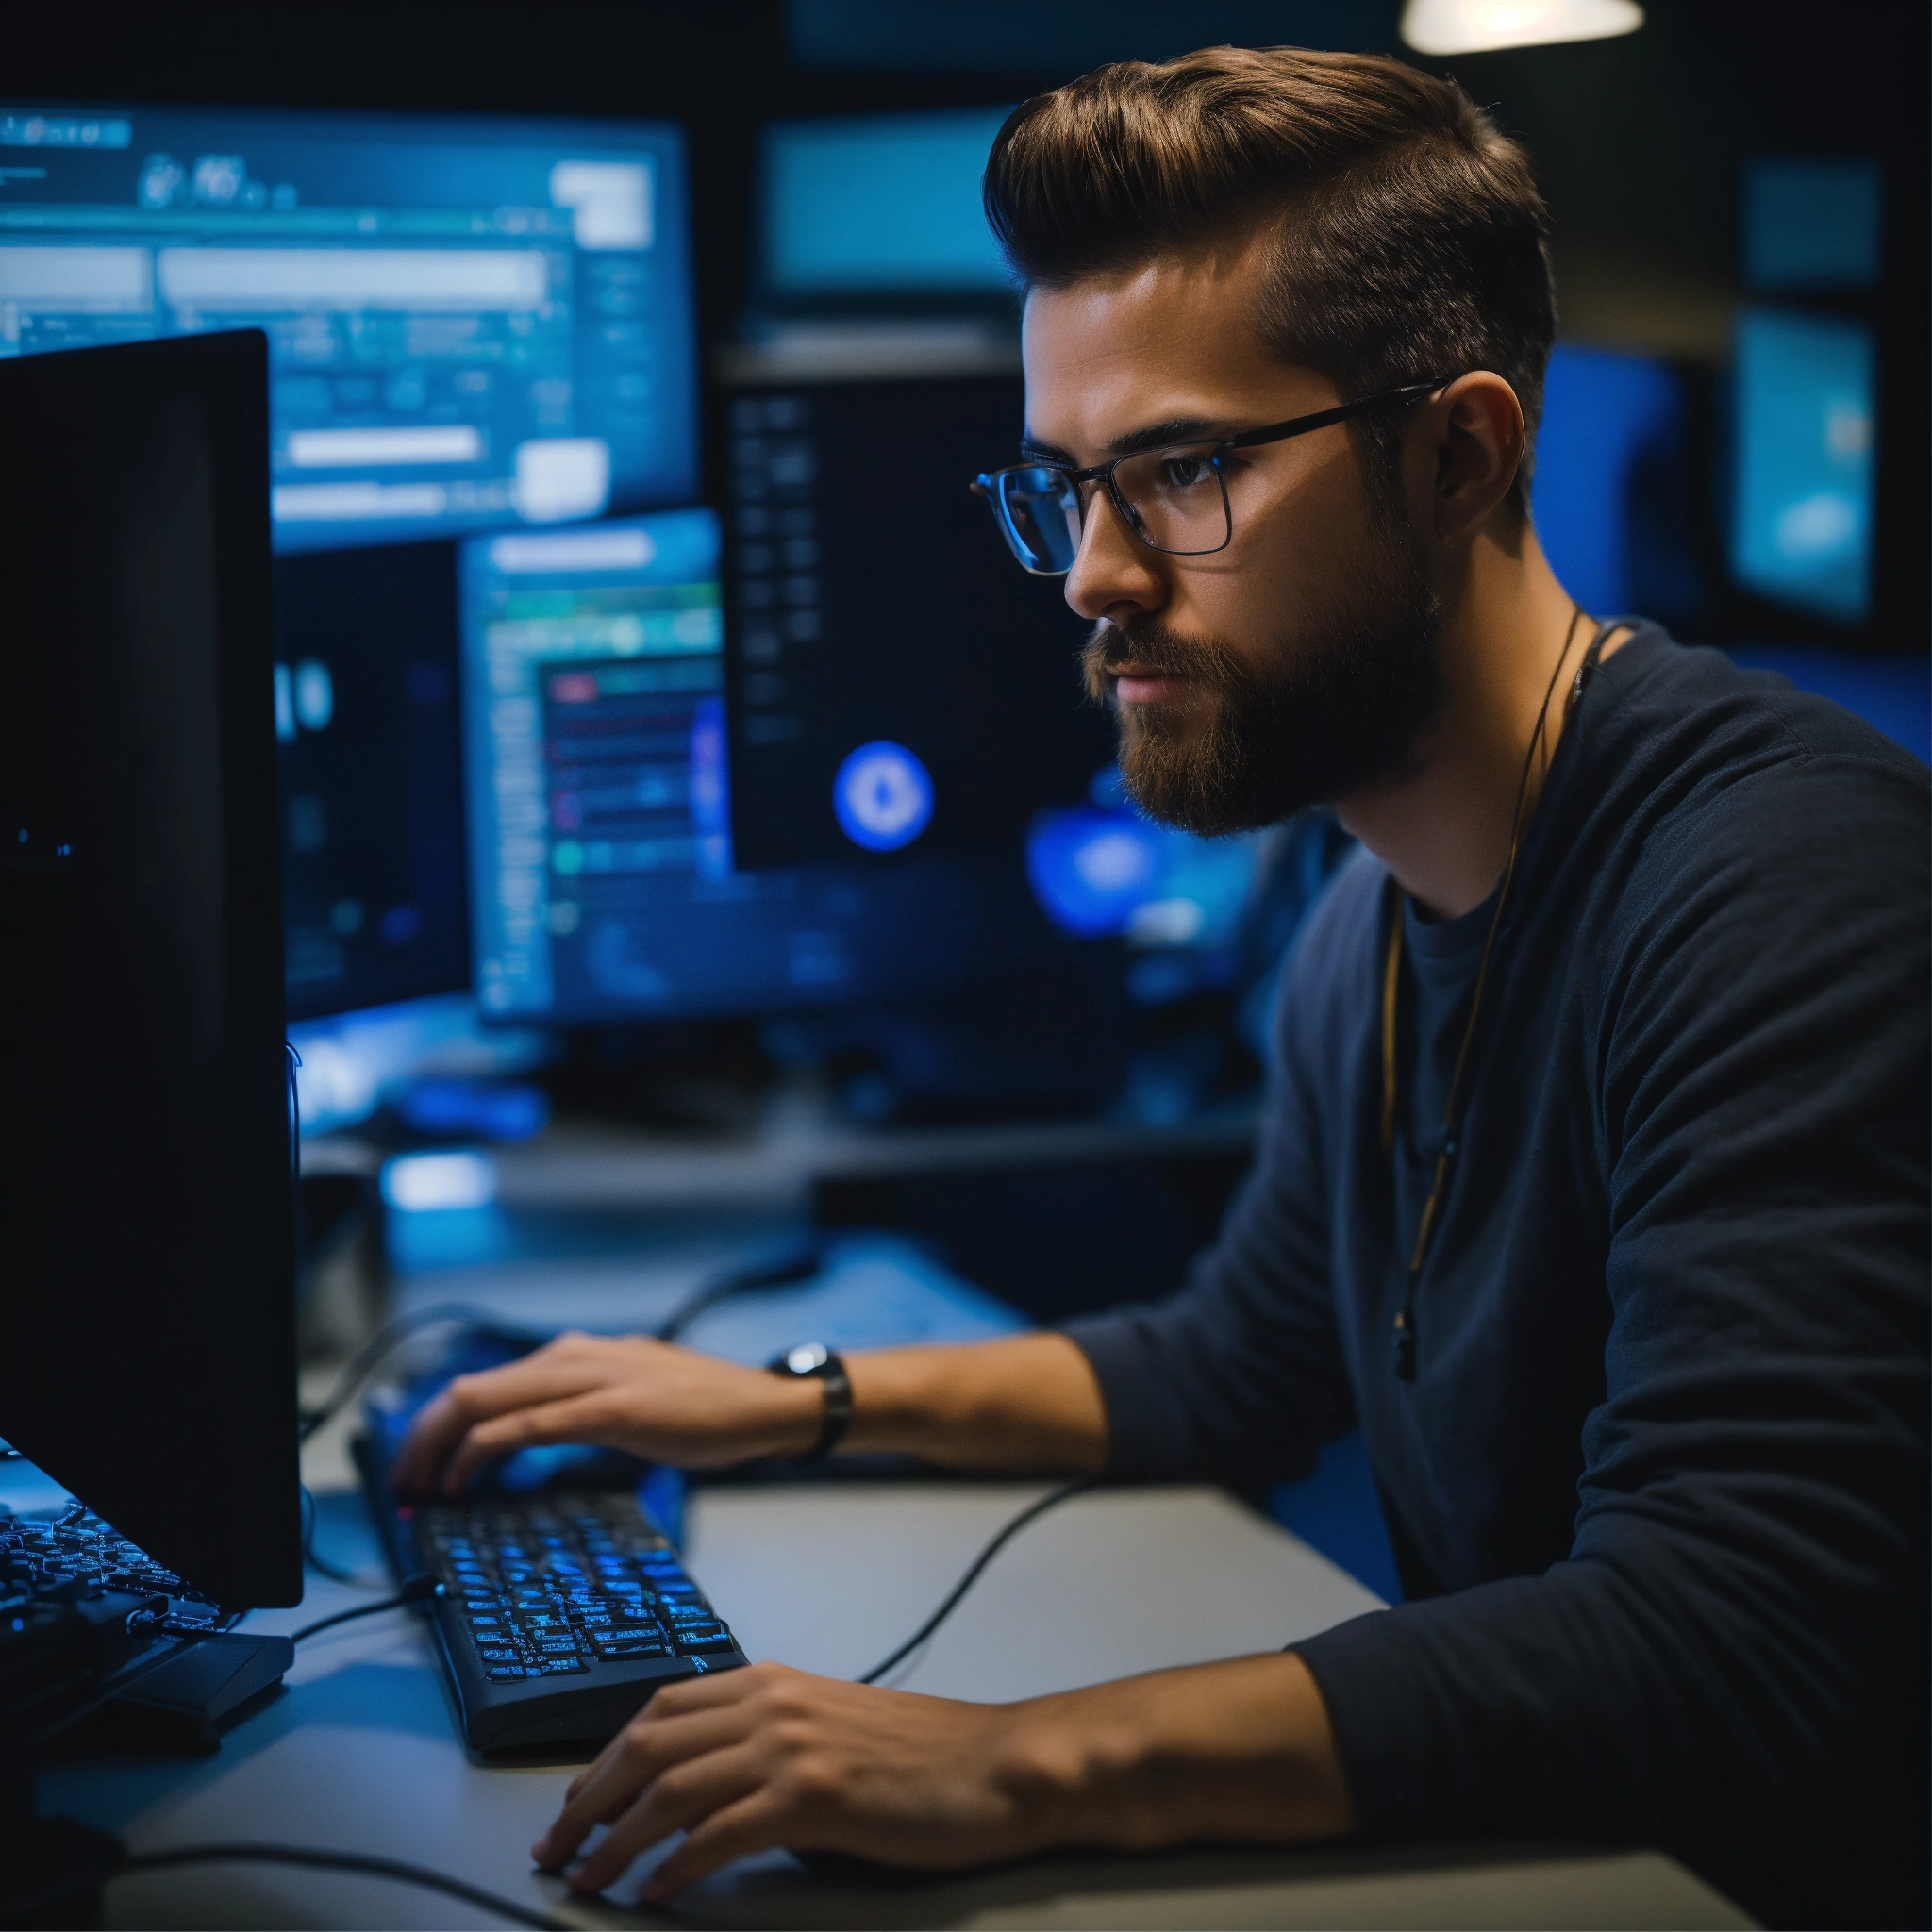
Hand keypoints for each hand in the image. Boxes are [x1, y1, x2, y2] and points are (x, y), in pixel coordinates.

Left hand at [388, 1332, 820, 1494]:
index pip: (485, 1383)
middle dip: (420, 1438)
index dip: (437, 1424)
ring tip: (421, 1488)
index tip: (418, 1465)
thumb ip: (580, 1410)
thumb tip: (533, 1439)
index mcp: (575, 1356)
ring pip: (484, 1402)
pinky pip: (526, 1427)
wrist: (760, 1406)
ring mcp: (590, 1378)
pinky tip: (464, 1481)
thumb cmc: (702, 1410)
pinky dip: (482, 1454)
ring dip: (439, 1447)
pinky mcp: (609, 1408)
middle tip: (401, 1485)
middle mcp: (573, 1357)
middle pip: (468, 1389)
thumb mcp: (626, 1402)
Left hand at [532, 1663, 1062, 1897]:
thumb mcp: (829, 1728)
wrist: (992, 1767)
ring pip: (670, 1790)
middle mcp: (770, 1705)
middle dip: (588, 1801)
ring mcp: (789, 1747)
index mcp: (770, 1684)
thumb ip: (767, 1743)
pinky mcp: (812, 1795)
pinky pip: (718, 1833)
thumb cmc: (921, 1758)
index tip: (573, 1803)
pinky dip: (674, 1866)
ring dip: (615, 1841)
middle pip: (647, 1745)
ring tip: (588, 1878)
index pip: (659, 1711)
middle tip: (556, 1849)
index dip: (603, 1759)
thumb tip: (704, 1793)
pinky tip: (656, 1892)